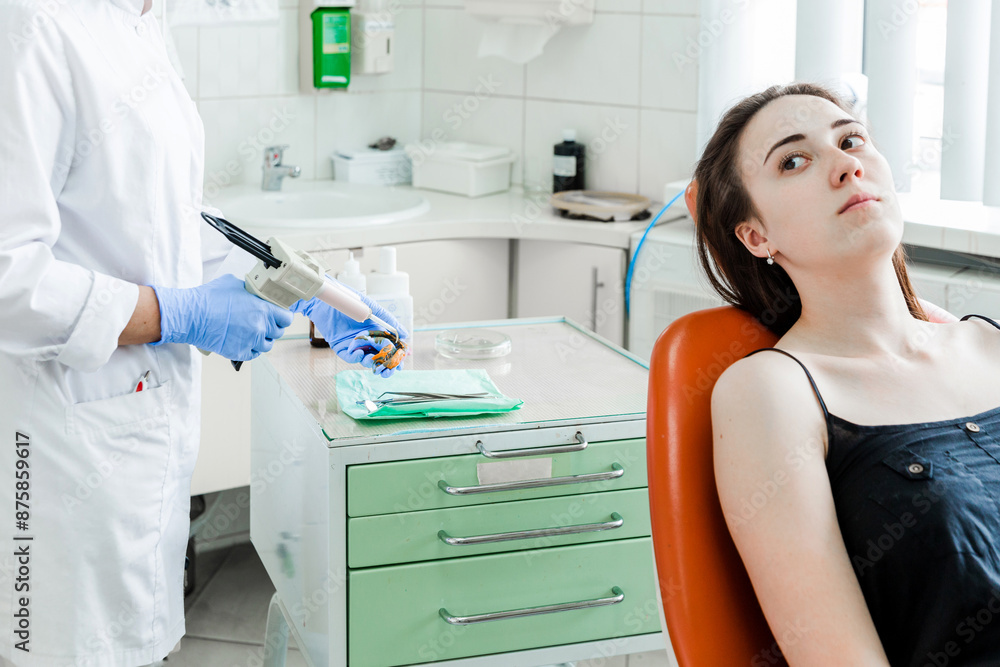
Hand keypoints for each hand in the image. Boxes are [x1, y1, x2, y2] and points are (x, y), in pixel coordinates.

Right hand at [151, 274, 293, 360]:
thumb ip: (250, 290)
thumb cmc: (210, 298)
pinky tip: (245, 342)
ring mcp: (251, 342)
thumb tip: (254, 292)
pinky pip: (253, 354)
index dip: (283, 316)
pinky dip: (251, 349)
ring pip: (267, 345)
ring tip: (253, 333)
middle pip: (278, 332)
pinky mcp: (239, 352)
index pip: (286, 318)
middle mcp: (260, 327)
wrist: (192, 316)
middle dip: (272, 328)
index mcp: (263, 310)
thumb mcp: (234, 284)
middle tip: (264, 323)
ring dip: (262, 340)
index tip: (279, 315)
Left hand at [292, 290, 407, 376]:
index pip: (389, 348)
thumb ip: (390, 322)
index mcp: (377, 331)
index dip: (395, 358)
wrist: (330, 299)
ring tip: (372, 361)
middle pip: (379, 357)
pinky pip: (349, 357)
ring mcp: (355, 344)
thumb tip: (406, 334)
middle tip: (388, 372)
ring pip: (365, 359)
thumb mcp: (374, 310)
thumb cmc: (352, 301)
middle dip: (385, 367)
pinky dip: (355, 358)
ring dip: (370, 363)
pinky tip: (359, 354)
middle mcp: (367, 340)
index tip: (400, 365)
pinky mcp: (341, 347)